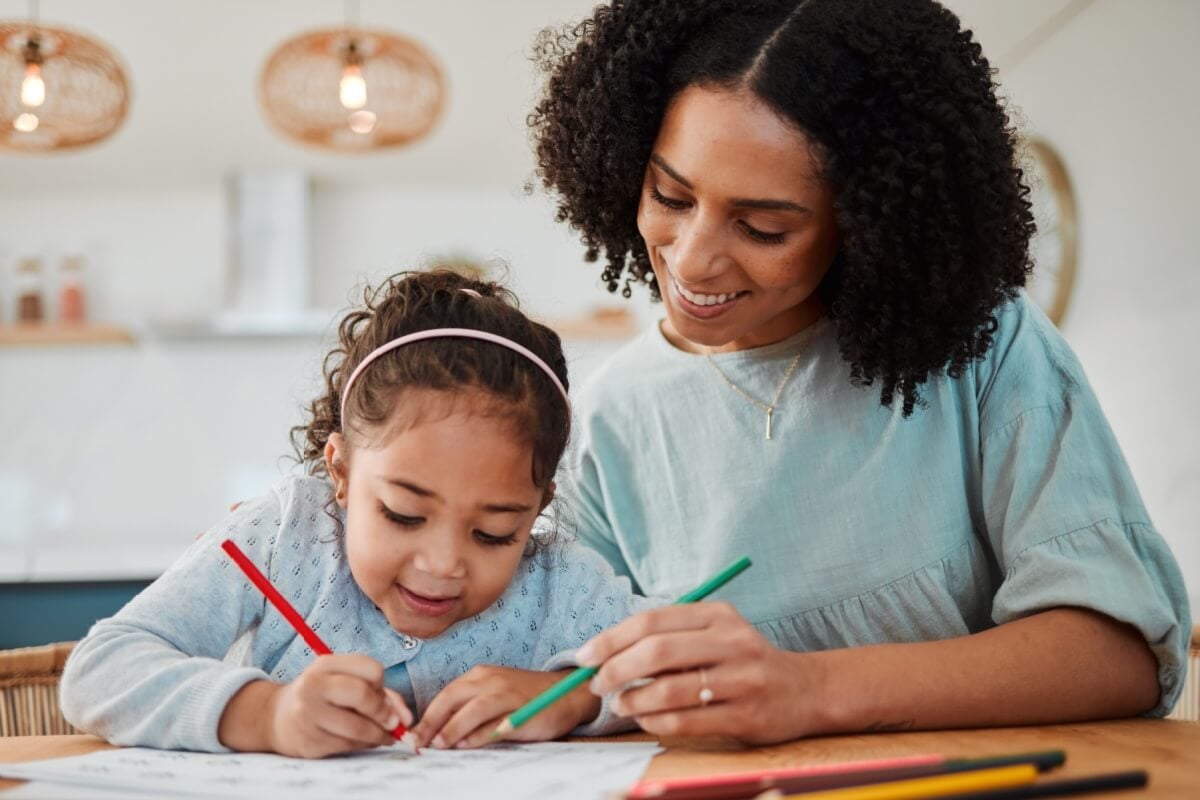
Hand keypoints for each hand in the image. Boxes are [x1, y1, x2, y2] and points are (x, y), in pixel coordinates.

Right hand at [266, 654, 411, 757]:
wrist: (279, 717)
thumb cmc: (326, 696)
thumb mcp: (348, 681)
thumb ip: (383, 694)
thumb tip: (406, 720)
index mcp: (326, 664)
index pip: (371, 668)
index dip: (382, 685)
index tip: (382, 695)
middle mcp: (314, 686)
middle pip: (362, 695)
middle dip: (383, 712)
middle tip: (391, 722)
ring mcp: (308, 715)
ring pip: (357, 728)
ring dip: (377, 735)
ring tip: (381, 735)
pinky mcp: (309, 741)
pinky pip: (347, 746)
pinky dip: (362, 746)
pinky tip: (360, 741)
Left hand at [412, 665, 600, 749]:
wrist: (566, 693)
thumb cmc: (524, 697)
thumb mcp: (493, 695)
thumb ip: (469, 709)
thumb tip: (439, 732)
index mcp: (481, 675)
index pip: (446, 694)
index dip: (427, 715)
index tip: (414, 735)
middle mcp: (491, 680)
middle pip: (453, 698)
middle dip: (432, 722)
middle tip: (419, 742)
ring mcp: (507, 695)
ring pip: (472, 710)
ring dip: (452, 729)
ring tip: (438, 744)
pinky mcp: (522, 712)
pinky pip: (496, 724)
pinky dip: (478, 736)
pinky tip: (466, 746)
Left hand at [579, 602, 825, 743]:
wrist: (805, 690)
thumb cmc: (744, 661)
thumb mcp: (717, 633)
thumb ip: (672, 636)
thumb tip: (607, 651)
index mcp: (719, 616)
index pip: (653, 621)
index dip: (611, 638)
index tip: (585, 655)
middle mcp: (732, 643)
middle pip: (657, 652)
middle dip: (615, 669)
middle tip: (597, 684)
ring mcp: (742, 680)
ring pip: (668, 690)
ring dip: (632, 700)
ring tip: (620, 704)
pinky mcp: (746, 716)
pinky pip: (685, 721)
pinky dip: (654, 721)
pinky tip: (645, 718)